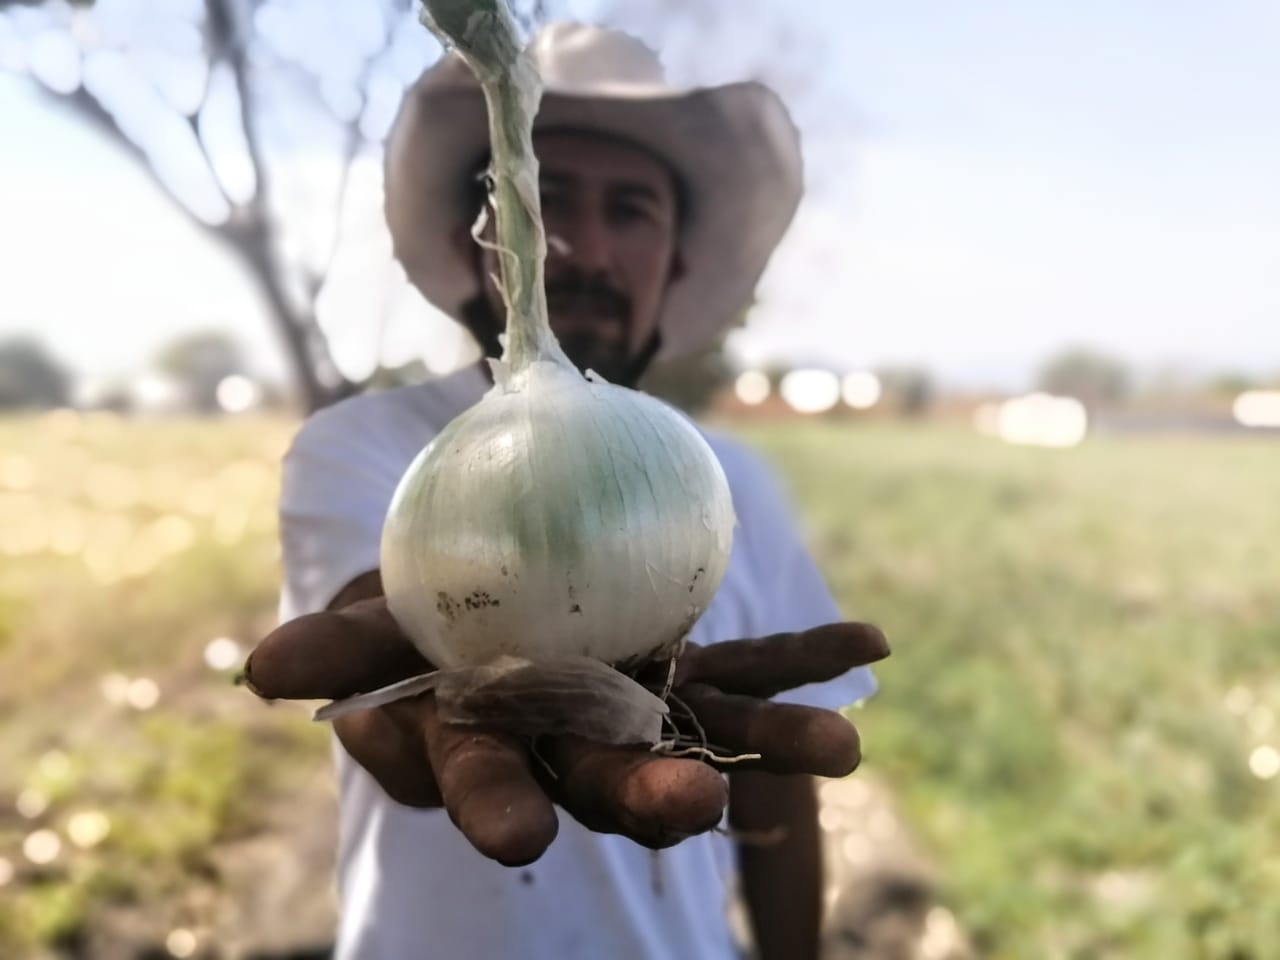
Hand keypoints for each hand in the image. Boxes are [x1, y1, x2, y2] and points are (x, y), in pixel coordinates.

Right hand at [244, 596, 888, 865]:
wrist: (479, 580)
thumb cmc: (409, 609)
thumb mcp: (368, 620)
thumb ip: (338, 650)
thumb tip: (262, 674)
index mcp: (484, 745)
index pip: (482, 785)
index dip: (490, 807)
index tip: (516, 836)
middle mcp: (566, 744)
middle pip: (607, 782)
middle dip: (651, 800)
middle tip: (700, 808)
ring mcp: (633, 708)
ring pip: (701, 733)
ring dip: (770, 742)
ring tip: (841, 749)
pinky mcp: (680, 669)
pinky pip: (745, 663)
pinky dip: (802, 656)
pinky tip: (868, 647)